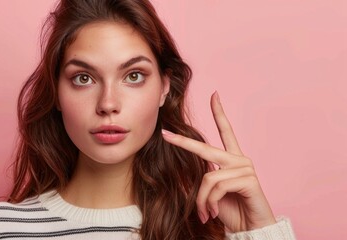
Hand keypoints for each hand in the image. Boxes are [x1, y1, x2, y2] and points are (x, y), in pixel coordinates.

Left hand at [161, 91, 276, 232]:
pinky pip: (216, 187)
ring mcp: (245, 168)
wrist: (251, 230)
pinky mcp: (249, 180)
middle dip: (183, 142)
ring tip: (206, 213)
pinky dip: (210, 202)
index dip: (219, 113)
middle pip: (205, 149)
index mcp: (232, 160)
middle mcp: (239, 160)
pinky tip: (214, 212)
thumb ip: (197, 183)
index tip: (214, 95)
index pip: (226, 131)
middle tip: (165, 134)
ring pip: (208, 178)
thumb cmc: (231, 211)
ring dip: (202, 199)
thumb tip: (176, 177)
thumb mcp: (210, 195)